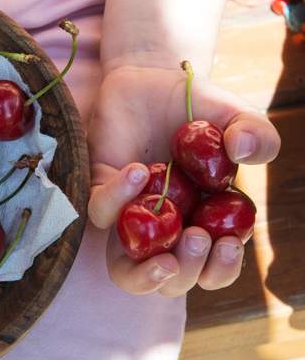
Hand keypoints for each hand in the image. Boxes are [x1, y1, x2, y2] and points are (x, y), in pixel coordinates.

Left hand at [88, 65, 280, 296]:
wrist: (149, 79)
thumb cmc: (194, 107)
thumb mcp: (235, 116)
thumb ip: (258, 134)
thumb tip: (245, 153)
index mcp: (203, 222)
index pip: (211, 268)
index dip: (220, 270)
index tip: (228, 244)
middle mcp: (165, 229)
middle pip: (171, 280)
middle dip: (186, 272)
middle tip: (198, 238)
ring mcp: (130, 215)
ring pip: (125, 269)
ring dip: (145, 273)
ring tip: (165, 252)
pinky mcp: (100, 191)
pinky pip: (100, 212)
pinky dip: (118, 199)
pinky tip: (140, 171)